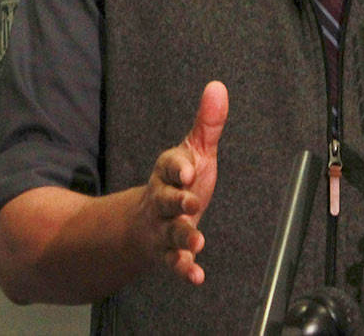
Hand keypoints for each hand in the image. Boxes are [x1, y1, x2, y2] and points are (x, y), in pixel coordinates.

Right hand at [135, 80, 227, 285]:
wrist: (145, 221)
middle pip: (165, 199)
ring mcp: (161, 227)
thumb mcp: (194, 152)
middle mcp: (161, 200)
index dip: (179, 168)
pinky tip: (196, 276)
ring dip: (182, 237)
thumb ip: (208, 124)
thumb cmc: (178, 182)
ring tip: (197, 242)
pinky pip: (173, 263)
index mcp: (167, 172)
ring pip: (169, 232)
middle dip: (177, 201)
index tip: (190, 170)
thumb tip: (218, 88)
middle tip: (192, 202)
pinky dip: (184, 269)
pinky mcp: (167, 253)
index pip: (170, 166)